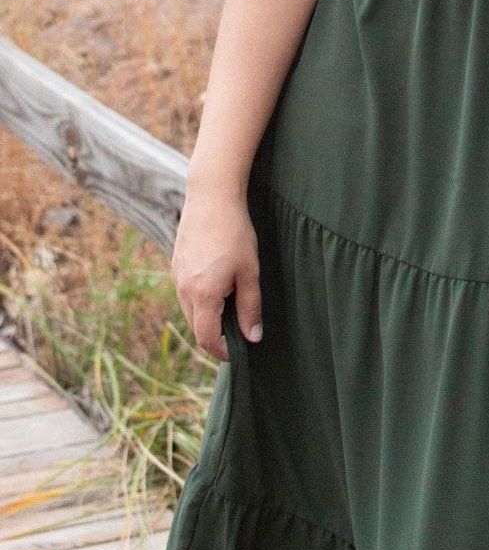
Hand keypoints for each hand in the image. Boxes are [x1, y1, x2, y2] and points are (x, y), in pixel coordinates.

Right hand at [171, 178, 262, 362]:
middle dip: (215, 335)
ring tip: (231, 304)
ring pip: (189, 311)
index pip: (206, 338)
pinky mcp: (175, 264)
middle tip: (237, 330)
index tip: (236, 352)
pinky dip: (199, 299)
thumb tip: (252, 338)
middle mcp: (183, 290)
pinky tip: (218, 284)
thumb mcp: (249, 272)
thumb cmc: (235, 233)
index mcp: (203, 295)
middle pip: (196, 327)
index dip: (221, 351)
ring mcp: (176, 277)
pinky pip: (185, 293)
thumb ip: (250, 308)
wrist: (211, 198)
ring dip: (207, 316)